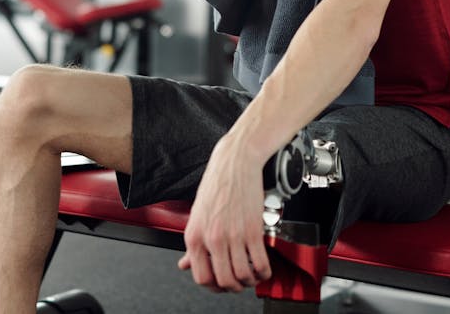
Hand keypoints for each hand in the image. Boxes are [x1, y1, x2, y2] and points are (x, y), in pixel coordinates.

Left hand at [177, 137, 271, 291]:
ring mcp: (233, 235)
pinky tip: (263, 268)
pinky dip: (264, 272)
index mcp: (194, 235)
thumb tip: (185, 264)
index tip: (221, 284)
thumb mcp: (197, 214)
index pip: (201, 277)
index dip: (213, 286)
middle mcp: (212, 237)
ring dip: (249, 282)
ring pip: (243, 276)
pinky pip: (260, 263)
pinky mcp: (253, 230)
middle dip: (233, 287)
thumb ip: (194, 243)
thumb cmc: (216, 183)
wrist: (235, 161)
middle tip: (239, 283)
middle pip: (224, 281)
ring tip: (252, 276)